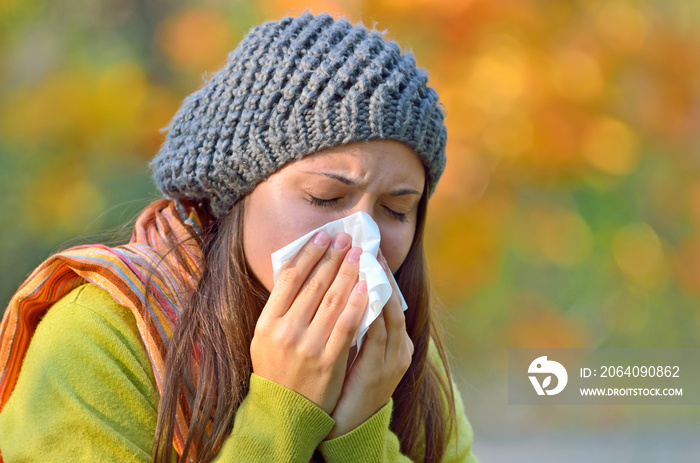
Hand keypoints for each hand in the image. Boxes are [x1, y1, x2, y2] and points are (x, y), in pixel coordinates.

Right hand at [250, 231, 367, 413]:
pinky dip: (358, 303)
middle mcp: (285, 331)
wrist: (284, 413)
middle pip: (313, 284)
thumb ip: (279, 309)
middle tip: (347, 238)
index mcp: (267, 323)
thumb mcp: (264, 339)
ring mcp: (307, 346)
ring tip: (360, 254)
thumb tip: (298, 272)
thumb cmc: (276, 371)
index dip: (309, 254)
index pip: (290, 279)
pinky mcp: (329, 361)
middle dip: (332, 257)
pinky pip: (347, 325)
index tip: (323, 236)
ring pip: (332, 300)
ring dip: (348, 273)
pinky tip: (368, 286)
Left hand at [325, 249, 413, 438]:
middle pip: (392, 300)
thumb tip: (343, 289)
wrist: (348, 425)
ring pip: (387, 313)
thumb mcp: (357, 349)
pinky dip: (369, 310)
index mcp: (397, 341)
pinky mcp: (379, 371)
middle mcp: (400, 347)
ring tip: (360, 260)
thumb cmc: (349, 383)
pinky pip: (375, 334)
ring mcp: (393, 359)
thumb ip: (356, 323)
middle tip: (364, 245)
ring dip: (373, 285)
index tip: (368, 249)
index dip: (380, 273)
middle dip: (377, 271)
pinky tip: (359, 292)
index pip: (390, 298)